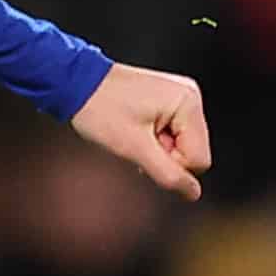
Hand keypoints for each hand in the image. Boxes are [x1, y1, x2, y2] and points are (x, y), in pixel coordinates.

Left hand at [69, 61, 212, 199]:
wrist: (76, 82)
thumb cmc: (100, 109)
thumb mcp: (134, 148)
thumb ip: (167, 174)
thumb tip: (193, 193)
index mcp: (188, 103)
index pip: (199, 159)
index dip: (170, 166)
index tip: (143, 152)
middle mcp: (190, 96)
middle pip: (193, 151)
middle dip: (164, 155)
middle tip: (136, 142)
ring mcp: (180, 95)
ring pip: (181, 144)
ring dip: (157, 148)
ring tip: (133, 134)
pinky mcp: (168, 99)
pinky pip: (172, 131)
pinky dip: (154, 138)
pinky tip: (136, 129)